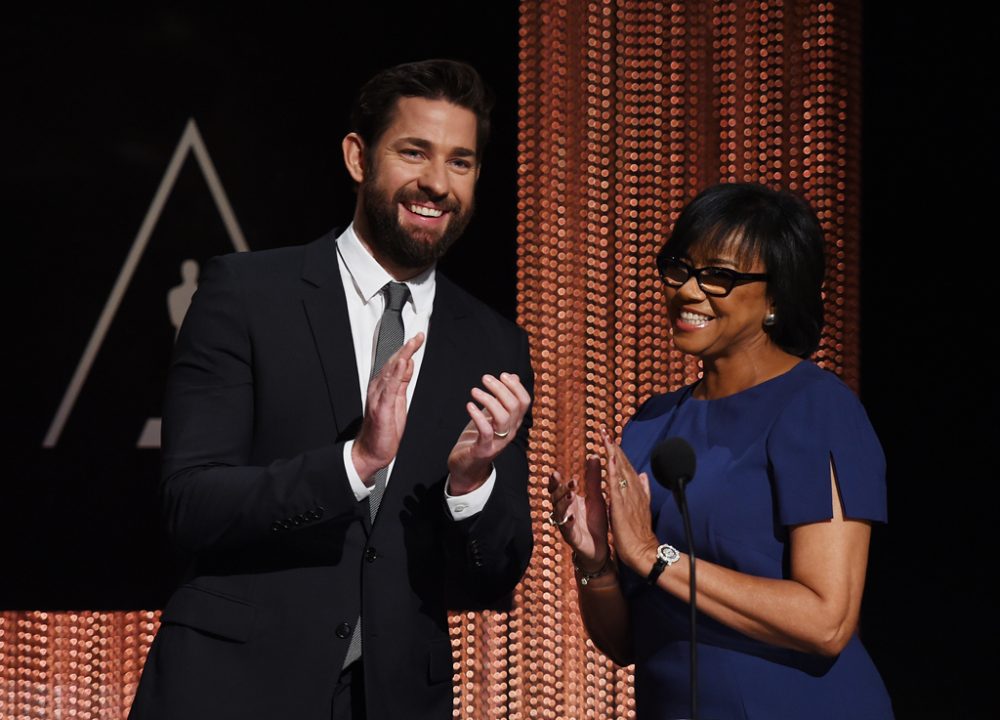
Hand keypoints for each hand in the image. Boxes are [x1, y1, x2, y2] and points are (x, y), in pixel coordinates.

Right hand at [352, 333, 424, 483]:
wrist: (371, 451)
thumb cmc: (383, 429)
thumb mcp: (398, 401)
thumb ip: (402, 382)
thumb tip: (408, 364)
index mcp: (383, 387)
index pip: (396, 364)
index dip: (407, 350)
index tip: (418, 339)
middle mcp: (379, 389)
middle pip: (394, 363)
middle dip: (407, 348)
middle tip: (418, 336)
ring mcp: (379, 397)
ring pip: (391, 371)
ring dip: (402, 356)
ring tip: (412, 343)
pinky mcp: (382, 408)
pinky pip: (390, 388)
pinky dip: (396, 374)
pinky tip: (402, 363)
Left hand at [447, 372, 530, 493]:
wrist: (467, 468)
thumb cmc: (478, 439)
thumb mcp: (491, 415)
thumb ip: (502, 398)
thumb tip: (513, 376)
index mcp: (513, 423)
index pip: (524, 401)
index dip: (516, 386)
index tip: (502, 375)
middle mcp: (510, 432)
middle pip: (514, 406)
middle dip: (500, 388)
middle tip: (485, 378)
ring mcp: (498, 442)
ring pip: (503, 417)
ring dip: (488, 399)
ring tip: (474, 391)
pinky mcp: (484, 450)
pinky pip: (486, 431)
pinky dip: (477, 416)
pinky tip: (469, 406)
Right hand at [547, 456, 608, 571]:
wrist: (600, 547)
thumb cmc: (595, 521)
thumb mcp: (596, 497)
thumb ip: (593, 478)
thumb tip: (594, 455)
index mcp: (568, 501)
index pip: (557, 489)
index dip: (555, 481)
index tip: (556, 472)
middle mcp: (563, 512)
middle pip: (556, 499)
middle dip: (559, 490)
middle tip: (566, 482)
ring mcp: (566, 525)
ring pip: (559, 513)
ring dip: (563, 504)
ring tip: (570, 496)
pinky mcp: (572, 538)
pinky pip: (567, 530)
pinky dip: (568, 523)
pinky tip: (571, 518)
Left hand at [601, 428, 659, 572]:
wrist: (643, 550)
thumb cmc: (640, 532)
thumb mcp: (642, 507)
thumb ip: (643, 490)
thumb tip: (643, 475)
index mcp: (636, 491)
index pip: (626, 468)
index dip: (618, 453)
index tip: (610, 439)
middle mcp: (633, 490)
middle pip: (623, 464)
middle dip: (613, 447)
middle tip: (604, 432)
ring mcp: (628, 496)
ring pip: (620, 470)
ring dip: (612, 453)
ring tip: (605, 438)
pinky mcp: (621, 504)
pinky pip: (616, 483)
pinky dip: (613, 470)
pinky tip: (609, 458)